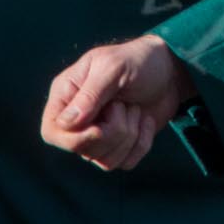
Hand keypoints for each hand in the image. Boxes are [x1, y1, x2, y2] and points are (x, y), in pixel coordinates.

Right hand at [41, 34, 192, 170]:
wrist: (171, 70)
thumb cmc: (139, 60)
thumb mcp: (114, 67)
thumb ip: (90, 94)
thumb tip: (68, 123)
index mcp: (67, 94)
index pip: (52, 132)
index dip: (75, 138)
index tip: (100, 125)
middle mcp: (78, 119)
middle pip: (82, 150)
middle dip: (112, 132)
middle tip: (124, 105)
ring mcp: (98, 134)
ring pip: (104, 161)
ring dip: (128, 136)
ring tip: (134, 109)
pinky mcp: (119, 145)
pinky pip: (125, 163)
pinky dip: (141, 143)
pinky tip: (144, 121)